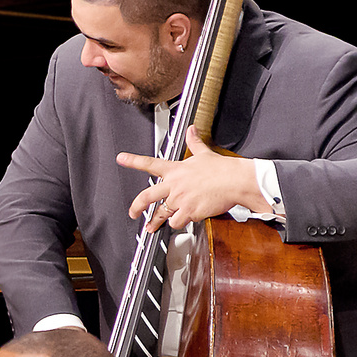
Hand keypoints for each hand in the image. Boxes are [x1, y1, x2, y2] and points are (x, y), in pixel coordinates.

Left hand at [118, 126, 267, 231]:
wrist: (235, 181)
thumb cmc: (222, 169)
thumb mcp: (204, 153)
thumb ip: (194, 143)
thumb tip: (192, 129)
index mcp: (175, 170)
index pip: (149, 163)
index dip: (133, 160)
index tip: (121, 158)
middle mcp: (174, 185)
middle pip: (146, 197)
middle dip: (136, 207)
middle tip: (133, 213)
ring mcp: (179, 199)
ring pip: (162, 214)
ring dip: (158, 221)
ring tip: (154, 226)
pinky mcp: (188, 212)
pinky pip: (177, 222)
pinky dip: (179, 223)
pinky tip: (184, 219)